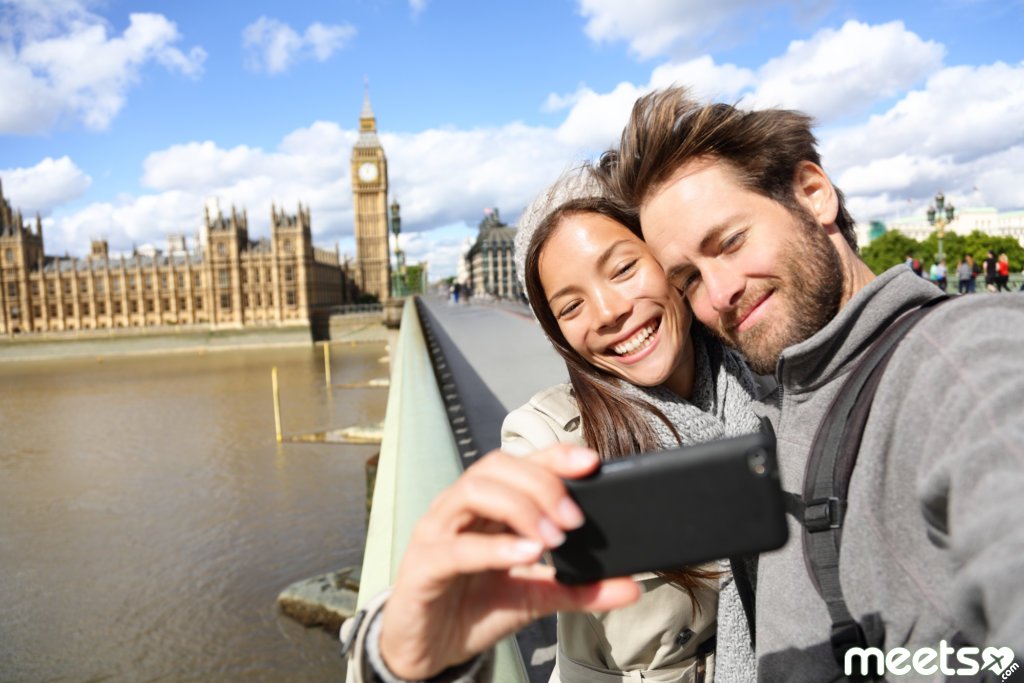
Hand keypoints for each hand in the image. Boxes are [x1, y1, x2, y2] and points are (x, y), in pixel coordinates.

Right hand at [378, 444, 640, 679]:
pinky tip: (526, 555)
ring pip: (473, 491)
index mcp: (487, 506)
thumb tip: (630, 586)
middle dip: (541, 484)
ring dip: (520, 507)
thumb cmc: (474, 610)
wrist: (427, 650)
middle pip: (496, 467)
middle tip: (575, 519)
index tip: (592, 463)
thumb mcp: (536, 596)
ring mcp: (436, 533)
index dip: (554, 456)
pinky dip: (494, 547)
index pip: (520, 463)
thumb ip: (579, 588)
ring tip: (553, 537)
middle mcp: (458, 509)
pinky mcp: (422, 566)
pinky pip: (455, 547)